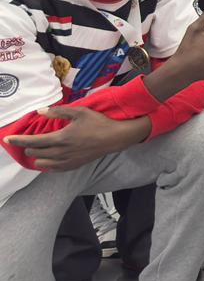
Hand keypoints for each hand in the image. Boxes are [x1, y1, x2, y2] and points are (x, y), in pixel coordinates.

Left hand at [3, 108, 148, 170]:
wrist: (115, 138)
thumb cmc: (98, 122)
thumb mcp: (79, 112)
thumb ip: (58, 112)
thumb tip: (40, 111)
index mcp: (61, 138)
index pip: (32, 141)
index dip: (17, 140)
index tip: (7, 139)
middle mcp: (61, 152)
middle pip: (35, 153)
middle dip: (27, 147)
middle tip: (28, 141)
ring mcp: (67, 161)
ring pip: (41, 163)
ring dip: (36, 156)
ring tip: (38, 150)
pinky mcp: (73, 166)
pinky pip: (53, 169)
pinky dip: (47, 163)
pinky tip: (49, 158)